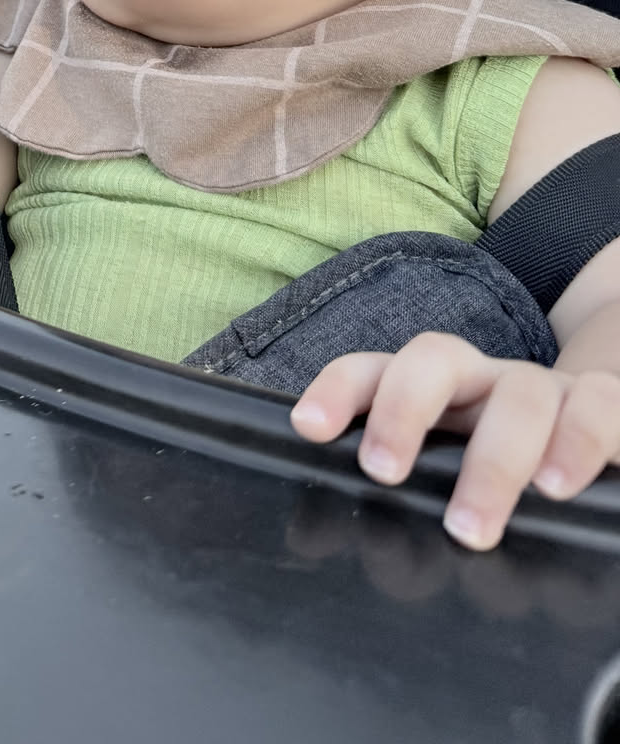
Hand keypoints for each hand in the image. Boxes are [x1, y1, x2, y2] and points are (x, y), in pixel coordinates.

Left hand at [290, 333, 619, 549]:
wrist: (591, 429)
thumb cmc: (499, 462)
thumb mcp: (446, 470)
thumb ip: (400, 490)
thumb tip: (314, 539)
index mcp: (433, 388)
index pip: (374, 368)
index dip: (339, 389)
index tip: (310, 427)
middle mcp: (483, 377)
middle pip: (436, 360)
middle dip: (404, 412)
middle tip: (382, 476)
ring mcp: (544, 388)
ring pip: (520, 393)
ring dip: (493, 458)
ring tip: (472, 524)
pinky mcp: (601, 405)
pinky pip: (598, 405)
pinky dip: (579, 442)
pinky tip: (560, 488)